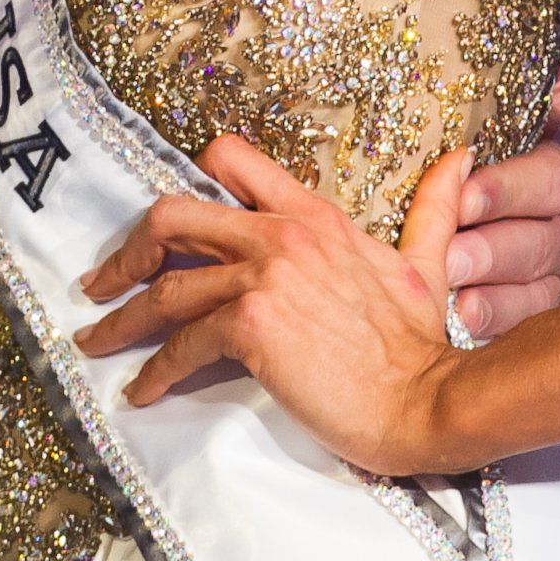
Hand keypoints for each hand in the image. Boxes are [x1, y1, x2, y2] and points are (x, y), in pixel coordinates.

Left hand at [74, 134, 471, 477]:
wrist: (429, 400)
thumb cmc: (421, 345)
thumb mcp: (424, 263)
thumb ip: (432, 209)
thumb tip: (460, 160)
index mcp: (312, 214)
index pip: (230, 161)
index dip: (187, 182)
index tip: (162, 224)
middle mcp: (279, 234)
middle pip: (172, 215)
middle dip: (127, 250)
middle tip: (103, 282)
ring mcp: (263, 278)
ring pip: (166, 286)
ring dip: (122, 318)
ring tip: (99, 341)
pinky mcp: (252, 327)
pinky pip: (183, 342)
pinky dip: (155, 368)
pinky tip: (142, 389)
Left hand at [445, 0, 559, 335]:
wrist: (490, 152)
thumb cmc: (503, 109)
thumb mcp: (528, 70)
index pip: (559, 172)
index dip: (514, 183)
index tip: (465, 186)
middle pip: (547, 236)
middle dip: (497, 243)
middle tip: (450, 249)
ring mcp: (557, 261)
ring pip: (537, 282)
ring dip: (492, 284)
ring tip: (448, 281)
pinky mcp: (537, 299)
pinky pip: (526, 319)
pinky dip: (496, 319)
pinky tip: (462, 315)